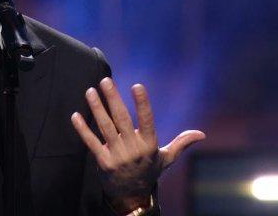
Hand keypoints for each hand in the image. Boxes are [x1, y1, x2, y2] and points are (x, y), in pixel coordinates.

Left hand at [71, 77, 204, 212]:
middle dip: (113, 99)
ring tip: (90, 91)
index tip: (137, 86)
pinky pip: (91, 143)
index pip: (146, 120)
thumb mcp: (166, 158)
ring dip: (97, 108)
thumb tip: (202, 135)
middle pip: (122, 120)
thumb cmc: (149, 171)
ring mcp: (117, 156)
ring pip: (105, 128)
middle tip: (106, 81)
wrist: (132, 196)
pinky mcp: (103, 162)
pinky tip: (76, 115)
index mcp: (149, 145)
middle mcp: (133, 149)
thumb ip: (181, 143)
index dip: (142, 103)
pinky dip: (82, 129)